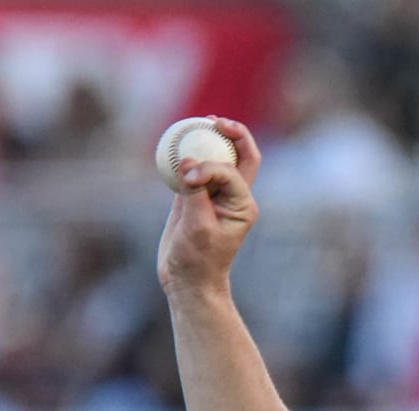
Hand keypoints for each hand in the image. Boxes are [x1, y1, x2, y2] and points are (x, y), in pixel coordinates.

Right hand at [156, 116, 261, 296]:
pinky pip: (194, 170)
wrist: (188, 281)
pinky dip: (186, 156)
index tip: (189, 180)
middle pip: (241, 156)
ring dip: (210, 140)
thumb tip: (186, 160)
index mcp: (243, 204)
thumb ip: (193, 193)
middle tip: (215, 120)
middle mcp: (234, 196)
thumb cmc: (197, 260)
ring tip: (197, 122)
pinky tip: (175, 143)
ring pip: (218, 159)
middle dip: (233, 135)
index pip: (232, 172)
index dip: (211, 167)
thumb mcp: (196, 228)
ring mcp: (215, 195)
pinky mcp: (196, 197)